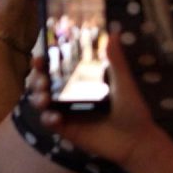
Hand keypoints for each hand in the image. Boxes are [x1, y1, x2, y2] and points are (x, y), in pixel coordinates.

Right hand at [34, 38, 156, 168]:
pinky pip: (48, 121)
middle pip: (42, 82)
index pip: (56, 67)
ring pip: (40, 100)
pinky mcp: (65, 129)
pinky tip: (56, 118)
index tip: (40, 57)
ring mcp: (65, 111)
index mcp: (80, 80)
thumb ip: (115, 59)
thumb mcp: (124, 82)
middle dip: (36, 79)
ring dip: (37, 97)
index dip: (44, 61)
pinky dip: (48, 118)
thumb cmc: (132, 110)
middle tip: (42, 80)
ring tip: (45, 98)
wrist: (136, 141)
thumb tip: (113, 31)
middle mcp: (69, 94)